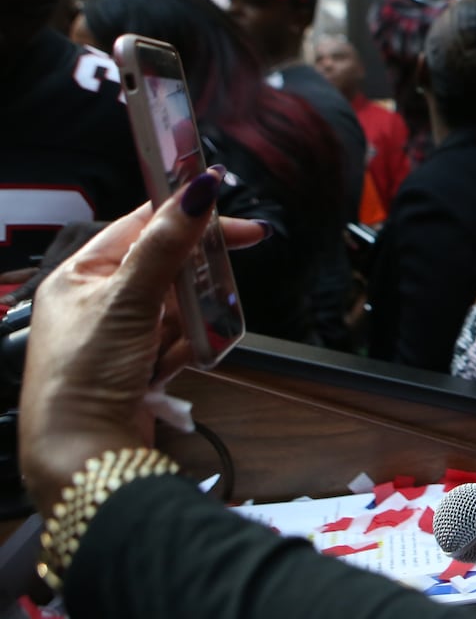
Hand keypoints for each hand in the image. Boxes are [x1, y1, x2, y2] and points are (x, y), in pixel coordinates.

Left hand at [19, 173, 267, 514]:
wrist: (84, 452)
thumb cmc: (87, 371)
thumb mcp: (129, 298)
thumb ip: (168, 243)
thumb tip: (199, 187)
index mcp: (79, 274)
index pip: (141, 226)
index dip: (186, 215)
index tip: (231, 214)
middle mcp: (96, 301)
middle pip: (166, 268)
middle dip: (192, 283)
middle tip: (219, 287)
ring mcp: (117, 336)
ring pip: (177, 308)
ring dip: (189, 324)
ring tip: (177, 345)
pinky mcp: (136, 366)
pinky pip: (177, 342)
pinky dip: (184, 351)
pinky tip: (168, 369)